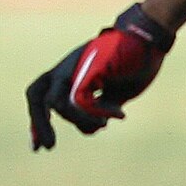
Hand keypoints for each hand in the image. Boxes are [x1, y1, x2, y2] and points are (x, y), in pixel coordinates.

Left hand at [27, 4, 175, 149]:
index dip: (38, 123)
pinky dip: (98, 113)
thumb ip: (98, 107)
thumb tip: (93, 125)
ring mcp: (75, 66)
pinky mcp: (87, 68)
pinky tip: (118, 113)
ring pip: (59, 104)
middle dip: (39, 123)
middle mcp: (67, 68)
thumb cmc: (135, 63)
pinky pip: (80, 100)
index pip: (42, 98)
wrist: (149, 37)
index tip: (38, 147)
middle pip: (37, 94)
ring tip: (103, 124)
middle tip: (50, 147)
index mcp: (70, 73)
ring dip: (81, 121)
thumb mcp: (114, 92)